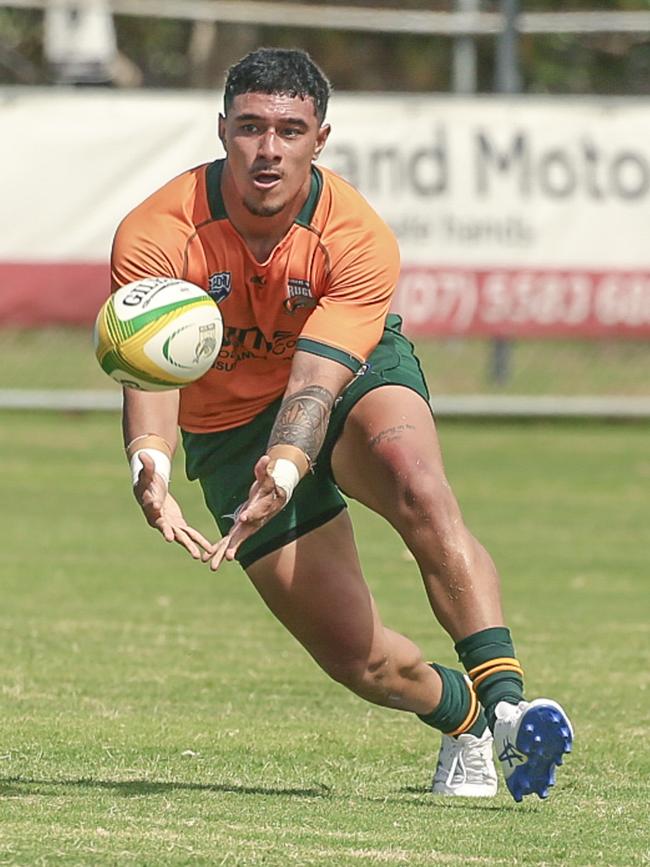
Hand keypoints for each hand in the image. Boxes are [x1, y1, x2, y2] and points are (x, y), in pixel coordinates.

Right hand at [134, 451, 214, 559]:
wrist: (150, 491)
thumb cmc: (147, 481)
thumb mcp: (147, 473)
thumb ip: (147, 466)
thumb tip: (143, 454)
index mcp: (150, 506)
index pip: (152, 508)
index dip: (154, 508)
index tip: (157, 508)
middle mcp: (159, 519)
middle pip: (165, 528)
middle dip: (171, 534)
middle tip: (173, 540)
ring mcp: (169, 524)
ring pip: (180, 536)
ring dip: (189, 545)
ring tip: (197, 556)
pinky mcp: (178, 524)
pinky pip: (190, 534)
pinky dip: (198, 541)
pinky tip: (208, 550)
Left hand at [209, 455, 285, 570]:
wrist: (275, 499)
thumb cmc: (270, 486)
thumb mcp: (267, 477)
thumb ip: (264, 469)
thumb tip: (266, 457)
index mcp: (259, 509)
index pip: (255, 512)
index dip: (250, 515)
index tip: (243, 519)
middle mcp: (252, 522)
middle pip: (243, 535)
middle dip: (234, 546)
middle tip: (228, 557)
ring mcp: (246, 528)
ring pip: (233, 543)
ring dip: (223, 554)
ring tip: (212, 566)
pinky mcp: (239, 530)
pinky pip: (228, 541)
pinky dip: (218, 549)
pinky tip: (207, 558)